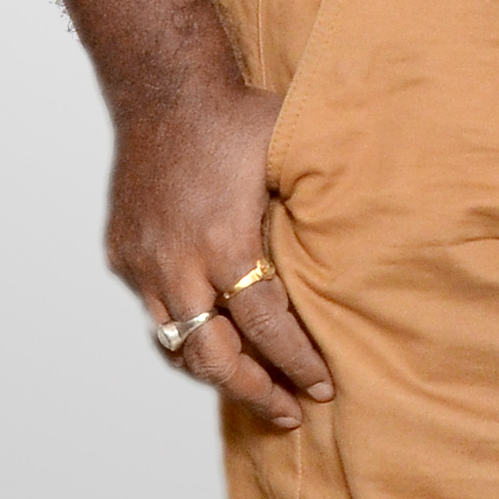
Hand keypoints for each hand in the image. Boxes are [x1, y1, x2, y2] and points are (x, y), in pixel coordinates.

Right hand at [106, 73, 335, 430]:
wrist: (164, 87)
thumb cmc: (234, 117)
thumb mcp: (291, 158)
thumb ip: (319, 209)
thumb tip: (375, 242)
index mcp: (225, 245)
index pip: (267, 328)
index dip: (297, 364)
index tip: (322, 386)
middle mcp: (176, 264)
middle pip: (213, 359)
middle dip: (253, 392)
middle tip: (289, 411)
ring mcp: (143, 262)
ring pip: (174, 344)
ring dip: (214, 372)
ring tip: (251, 387)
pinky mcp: (123, 253)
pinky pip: (153, 311)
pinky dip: (183, 331)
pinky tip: (213, 337)